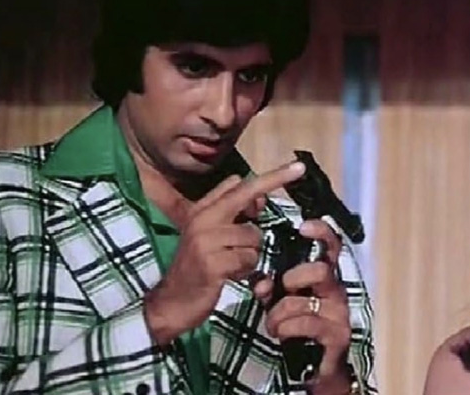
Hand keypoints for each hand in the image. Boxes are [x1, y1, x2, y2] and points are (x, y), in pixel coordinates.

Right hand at [144, 160, 305, 345]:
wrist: (172, 303)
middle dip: (273, 182)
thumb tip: (249, 188)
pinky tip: (232, 276)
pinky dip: (246, 270)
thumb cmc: (195, 268)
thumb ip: (227, 211)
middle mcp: (202, 220)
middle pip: (245, 196)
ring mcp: (205, 241)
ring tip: (235, 264)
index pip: (238, 185)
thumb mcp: (206, 235)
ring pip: (253, 236)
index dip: (269, 176)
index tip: (297, 166)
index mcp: (201, 211)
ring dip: (251, 254)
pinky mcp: (212, 264)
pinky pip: (248, 259)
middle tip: (298, 169)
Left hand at [255, 220, 352, 387]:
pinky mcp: (337, 335)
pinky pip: (305, 324)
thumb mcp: (281, 302)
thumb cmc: (301, 326)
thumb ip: (271, 287)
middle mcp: (337, 290)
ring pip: (303, 301)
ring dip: (278, 314)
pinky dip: (285, 328)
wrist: (317, 365)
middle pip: (321, 269)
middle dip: (293, 278)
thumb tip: (261, 283)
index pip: (331, 246)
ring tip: (273, 324)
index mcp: (325, 276)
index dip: (322, 232)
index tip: (304, 227)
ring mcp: (339, 312)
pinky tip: (282, 335)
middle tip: (282, 290)